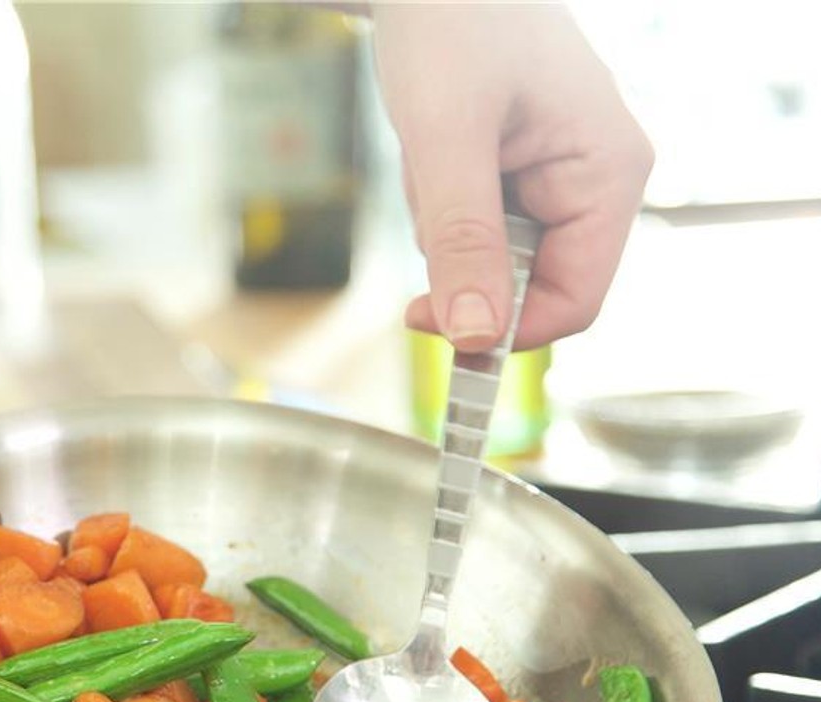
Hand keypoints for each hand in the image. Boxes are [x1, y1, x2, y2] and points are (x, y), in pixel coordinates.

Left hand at [370, 2, 653, 351]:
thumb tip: (475, 334)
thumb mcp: (448, 134)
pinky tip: (433, 143)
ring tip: (433, 144)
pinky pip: (470, 220)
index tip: (428, 322)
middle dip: (463, 251)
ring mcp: (556, 176)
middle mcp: (594, 180)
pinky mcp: (517, 170)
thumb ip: (464, 238)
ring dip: (443, 220)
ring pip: (487, 254)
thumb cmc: (452, 20)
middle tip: (429, 185)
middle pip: (526, 281)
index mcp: (609, 172)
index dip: (504, 330)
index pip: (576, 300)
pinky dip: (437, 197)